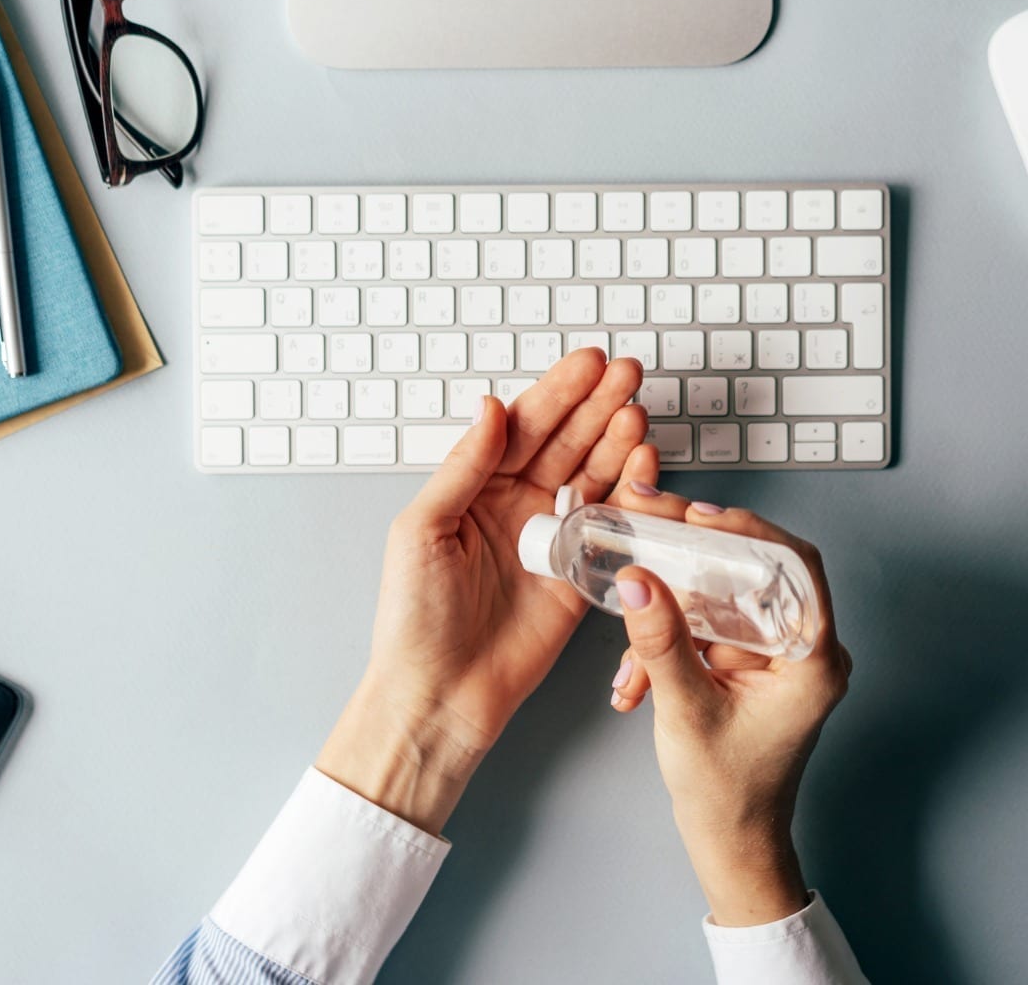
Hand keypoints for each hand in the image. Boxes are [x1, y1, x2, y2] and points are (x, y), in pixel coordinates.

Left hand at [317, 349, 656, 833]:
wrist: (440, 694)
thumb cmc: (414, 618)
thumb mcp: (422, 530)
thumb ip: (463, 468)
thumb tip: (491, 409)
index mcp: (473, 490)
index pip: (522, 428)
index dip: (557, 393)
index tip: (589, 363)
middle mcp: (514, 507)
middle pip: (564, 442)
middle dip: (596, 406)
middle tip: (628, 374)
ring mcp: (549, 539)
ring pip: (590, 476)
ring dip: (616, 441)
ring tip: (638, 411)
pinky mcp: (578, 575)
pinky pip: (609, 526)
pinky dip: (628, 494)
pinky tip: (642, 463)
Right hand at [607, 485, 851, 925]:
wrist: (730, 843)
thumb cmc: (728, 794)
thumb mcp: (687, 713)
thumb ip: (661, 643)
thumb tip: (638, 580)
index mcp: (811, 659)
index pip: (794, 566)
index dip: (750, 530)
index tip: (699, 516)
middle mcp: (796, 648)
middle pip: (747, 571)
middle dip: (690, 557)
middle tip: (647, 526)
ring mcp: (766, 654)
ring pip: (713, 599)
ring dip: (664, 619)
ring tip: (630, 664)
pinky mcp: (739, 662)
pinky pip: (696, 627)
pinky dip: (661, 645)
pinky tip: (634, 683)